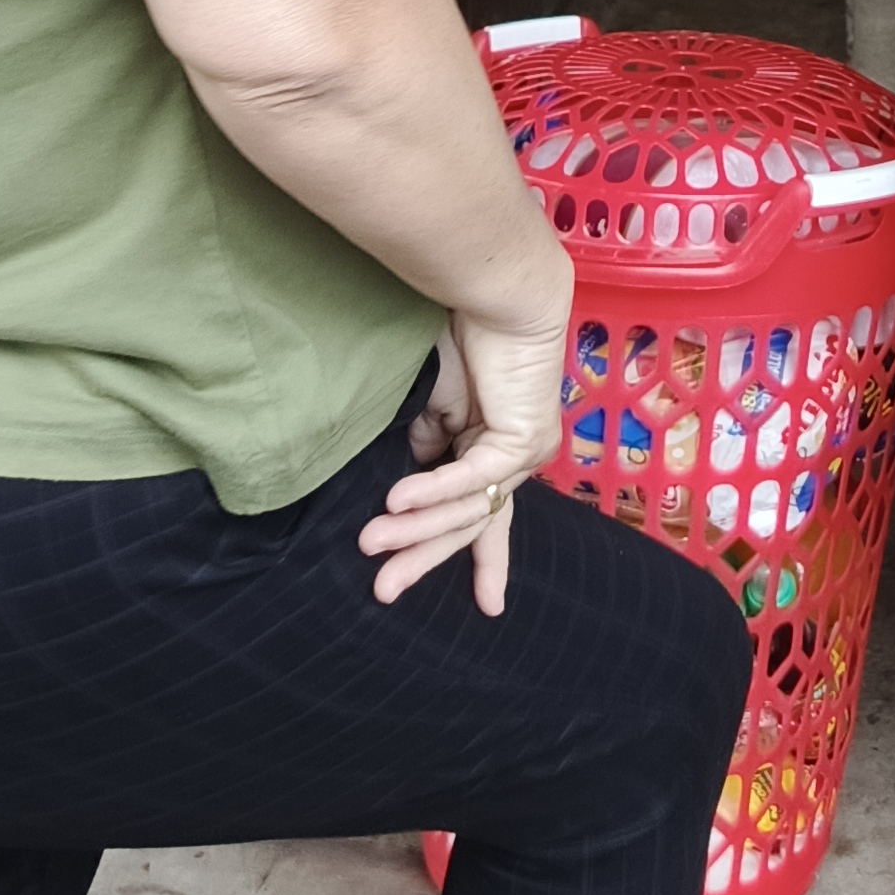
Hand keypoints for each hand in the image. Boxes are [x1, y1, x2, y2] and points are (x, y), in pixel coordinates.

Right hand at [358, 277, 570, 613]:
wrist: (498, 288)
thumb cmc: (463, 335)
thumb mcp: (432, 402)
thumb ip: (426, 442)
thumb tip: (409, 481)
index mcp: (496, 451)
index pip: (484, 515)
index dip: (484, 560)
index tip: (488, 605)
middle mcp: (518, 459)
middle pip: (470, 524)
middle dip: (424, 558)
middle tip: (383, 592)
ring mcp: (525, 451)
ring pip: (466, 506)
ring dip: (415, 527)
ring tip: (370, 542)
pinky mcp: (522, 437)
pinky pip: (472, 475)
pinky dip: (433, 490)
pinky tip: (397, 502)